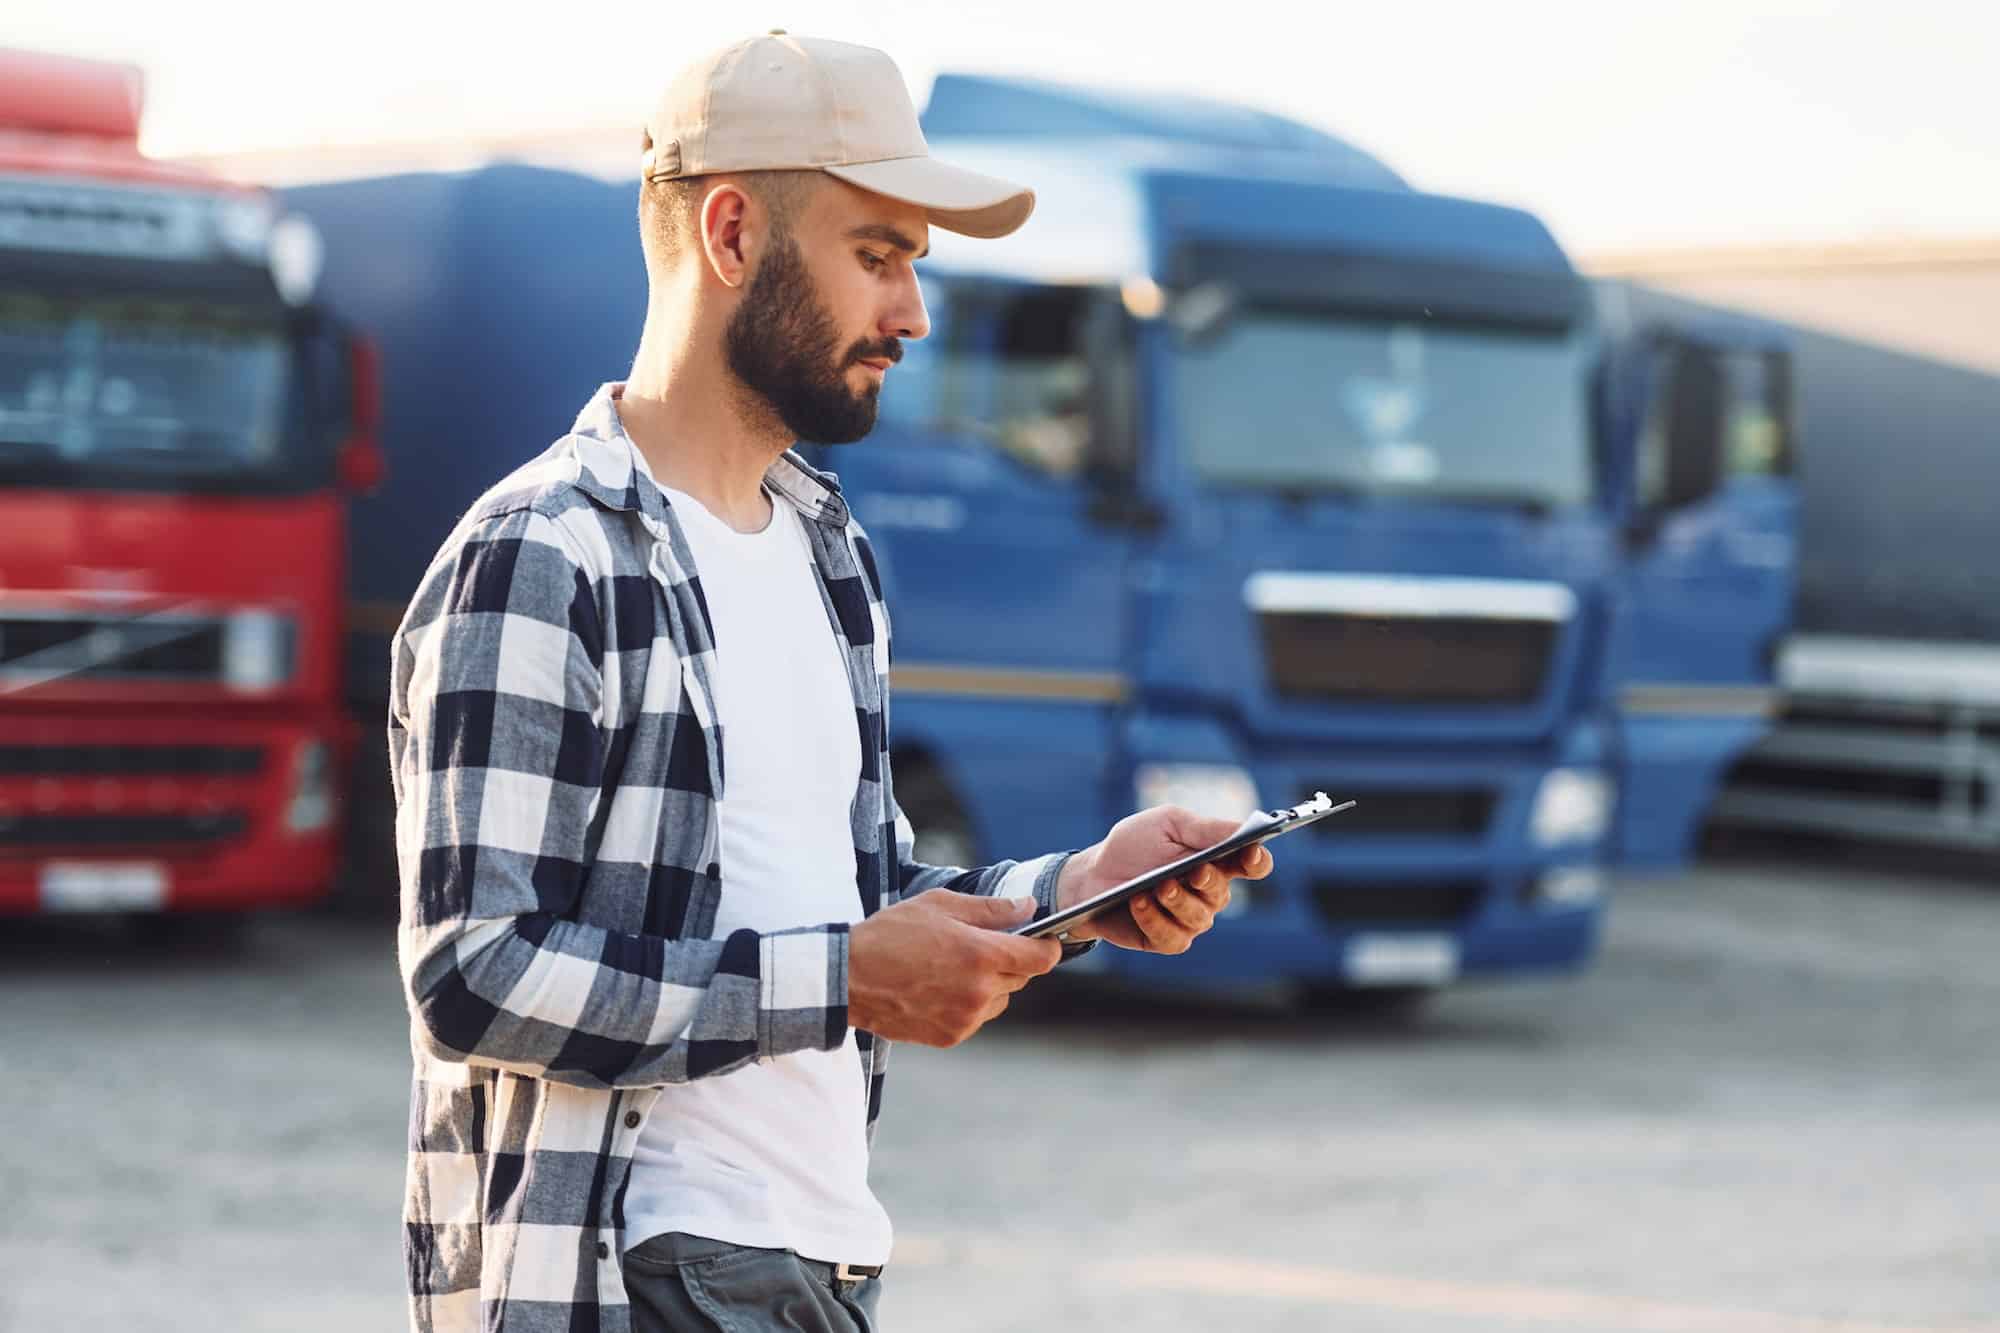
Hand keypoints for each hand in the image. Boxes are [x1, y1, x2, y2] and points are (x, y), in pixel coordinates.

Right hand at [847, 891, 1061, 1046]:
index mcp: (981, 955)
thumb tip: (1028, 907)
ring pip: (1000, 1000)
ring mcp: (966, 1018)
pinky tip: (940, 988)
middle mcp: (979, 991)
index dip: (1049, 947)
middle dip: (1010, 961)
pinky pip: (977, 1018)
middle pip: (1020, 978)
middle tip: (978, 946)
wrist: (848, 978)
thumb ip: (990, 909)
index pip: (1041, 958)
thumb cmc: (890, 935)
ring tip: (952, 968)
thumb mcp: (940, 906)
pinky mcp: (951, 1036)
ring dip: (989, 985)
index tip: (1047, 940)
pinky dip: (969, 1004)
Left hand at [1055, 806, 1275, 952]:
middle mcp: (1207, 893)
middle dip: (1209, 882)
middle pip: (1223, 893)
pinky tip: (1138, 902)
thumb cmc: (1132, 846)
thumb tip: (1244, 829)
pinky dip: (1154, 919)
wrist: (1090, 876)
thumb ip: (1205, 829)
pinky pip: (1173, 937)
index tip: (1251, 852)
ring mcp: (1189, 919)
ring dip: (1178, 902)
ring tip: (1158, 886)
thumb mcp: (1167, 824)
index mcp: (1215, 860)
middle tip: (1194, 871)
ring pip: (1199, 918)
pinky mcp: (1166, 939)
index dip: (1257, 861)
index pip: (1252, 865)